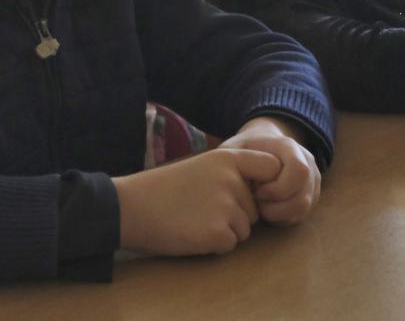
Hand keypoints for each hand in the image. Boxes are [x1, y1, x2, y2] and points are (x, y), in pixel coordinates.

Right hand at [113, 147, 280, 255]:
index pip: (273, 167)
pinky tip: (191, 233)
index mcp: (229, 158)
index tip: (248, 193)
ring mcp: (227, 206)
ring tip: (194, 219)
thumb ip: (231, 174)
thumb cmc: (164, 189)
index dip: (267, 184)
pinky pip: (230, 245)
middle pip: (255, 208)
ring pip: (245, 230)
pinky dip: (214, 246)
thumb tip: (259, 193)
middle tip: (200, 209)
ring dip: (225, 231)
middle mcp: (233, 180)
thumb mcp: (201, 167)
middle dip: (235, 215)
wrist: (131, 207)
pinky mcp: (218, 232)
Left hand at [219, 117, 320, 225]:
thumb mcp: (233, 149)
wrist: (262, 145)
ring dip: (279, 214)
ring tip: (260, 205)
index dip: (276, 188)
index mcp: (289, 147)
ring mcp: (312, 180)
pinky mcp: (310, 196)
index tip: (255, 189)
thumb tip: (232, 183)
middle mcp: (307, 162)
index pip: (299, 171)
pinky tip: (267, 208)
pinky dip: (282, 217)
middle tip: (257, 201)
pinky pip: (300, 215)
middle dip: (277, 206)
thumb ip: (231, 160)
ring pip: (303, 208)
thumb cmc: (244, 149)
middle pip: (303, 197)